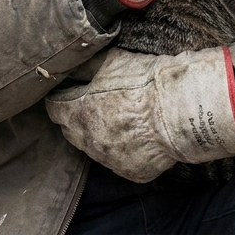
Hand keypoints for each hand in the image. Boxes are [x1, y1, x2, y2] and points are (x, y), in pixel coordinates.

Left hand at [45, 47, 234, 183]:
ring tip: (122, 120)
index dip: (61, 99)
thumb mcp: (109, 62)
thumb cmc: (145, 82)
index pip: (55, 109)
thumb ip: (84, 66)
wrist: (179, 109)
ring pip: (96, 149)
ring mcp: (111, 160)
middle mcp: (90, 142)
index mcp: (79, 113)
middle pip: (72, 132)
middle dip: (78, 119)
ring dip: (102, 136)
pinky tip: (140, 137)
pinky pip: (123, 162)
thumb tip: (70, 65)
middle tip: (95, 105)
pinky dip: (128, 150)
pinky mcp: (133, 172)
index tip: (68, 93)